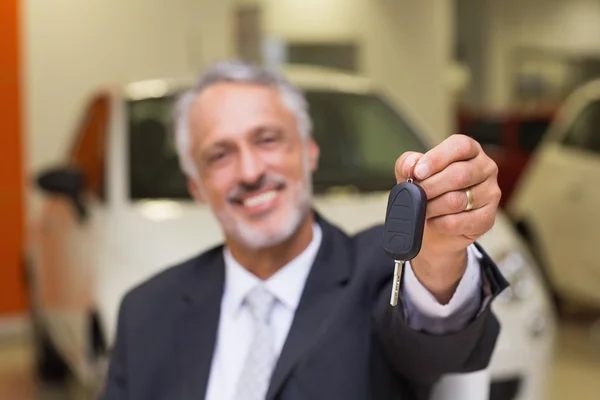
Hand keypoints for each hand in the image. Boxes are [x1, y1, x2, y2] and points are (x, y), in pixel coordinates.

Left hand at [394, 134, 500, 302]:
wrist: (432, 232)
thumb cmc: (422, 198)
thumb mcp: (408, 179)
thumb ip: (406, 166)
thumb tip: (408, 166)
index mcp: (466, 153)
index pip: (459, 146)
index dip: (437, 158)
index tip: (416, 172)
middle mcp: (484, 170)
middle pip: (458, 174)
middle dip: (430, 187)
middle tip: (415, 198)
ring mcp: (490, 195)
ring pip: (460, 198)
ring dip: (434, 207)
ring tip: (422, 212)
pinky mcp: (489, 219)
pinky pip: (465, 222)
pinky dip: (443, 224)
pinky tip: (434, 224)